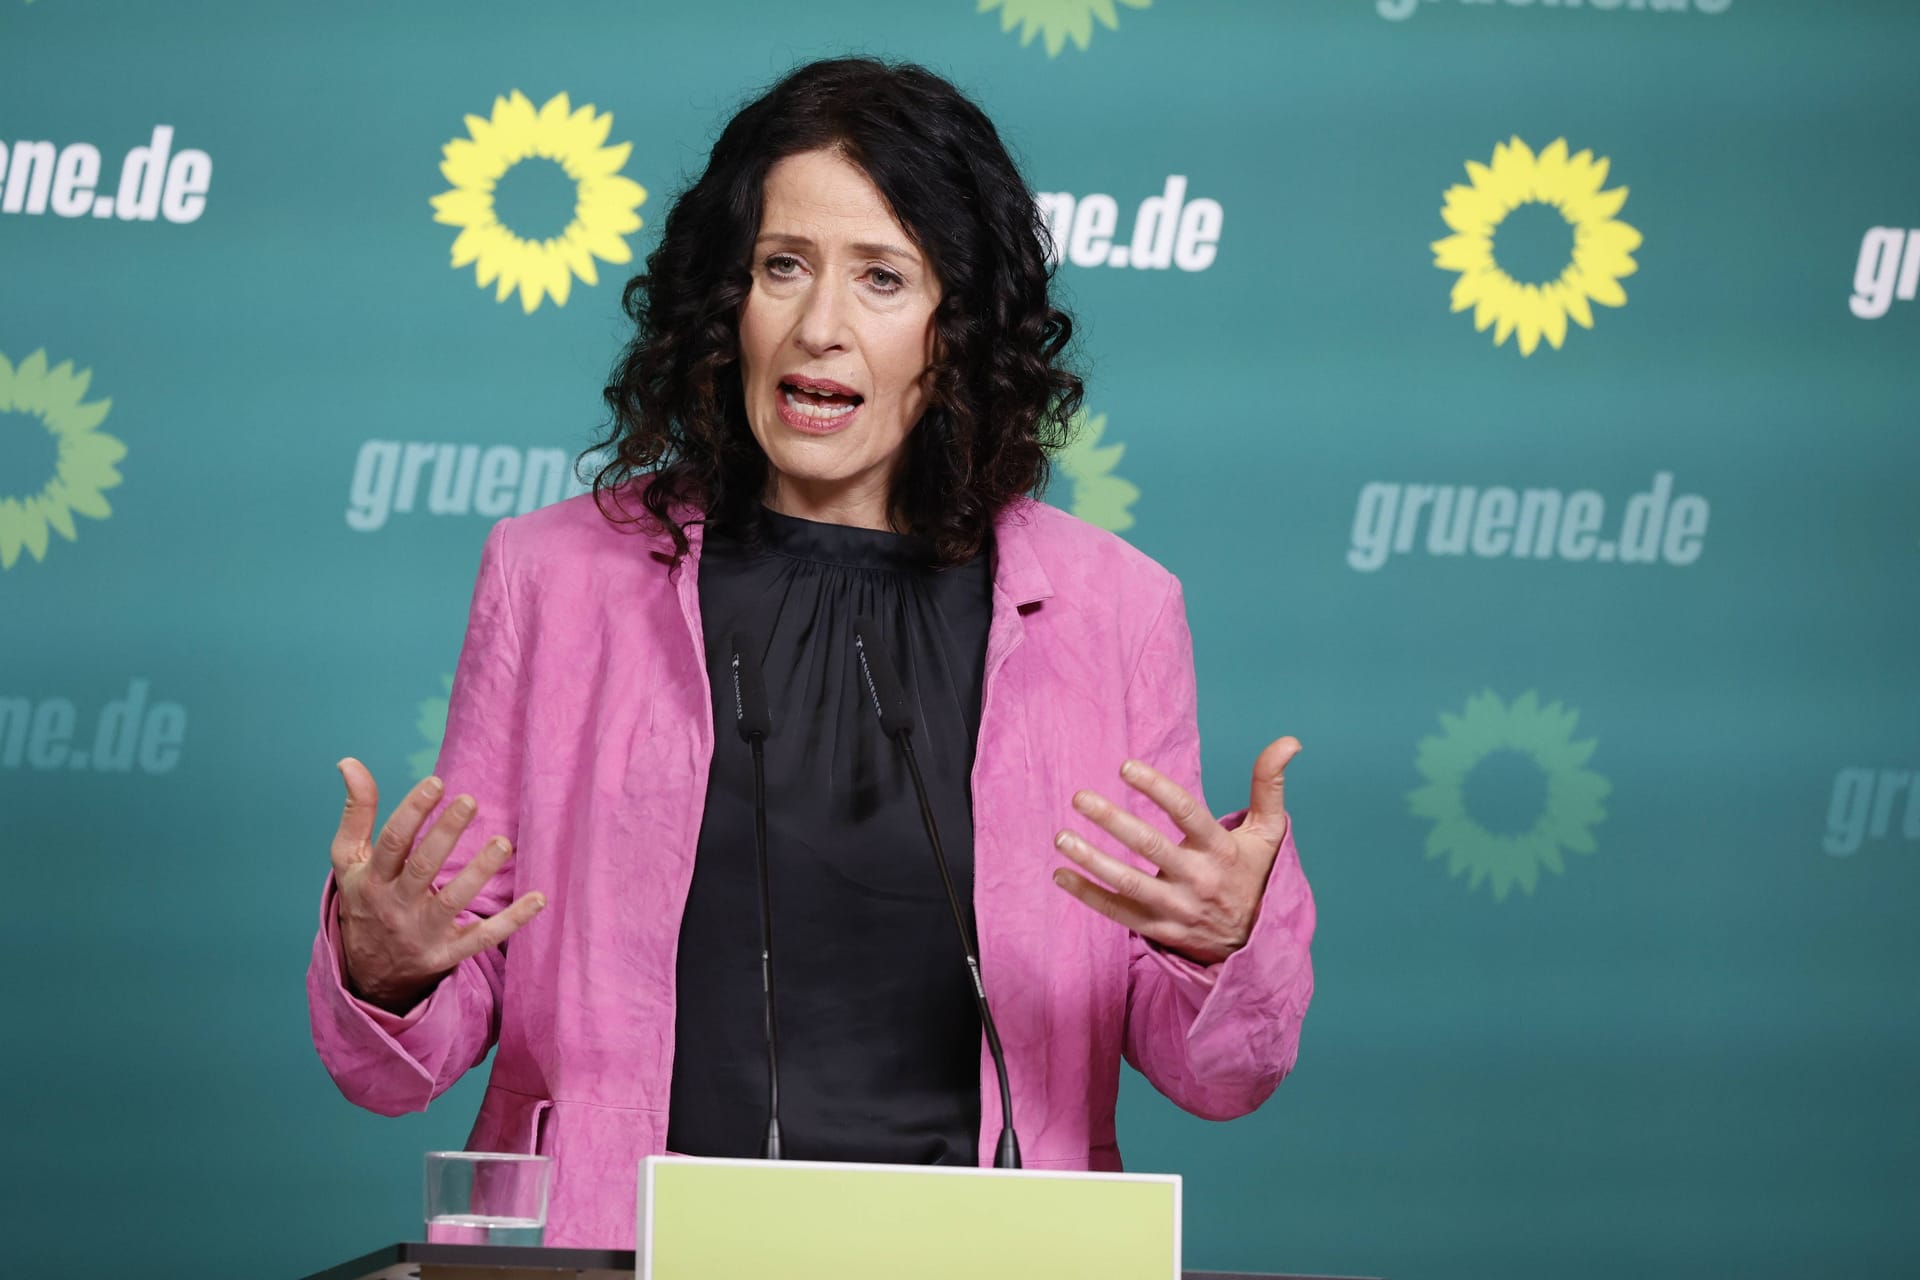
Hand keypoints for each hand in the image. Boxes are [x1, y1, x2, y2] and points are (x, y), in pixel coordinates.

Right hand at [330, 757, 544, 1012]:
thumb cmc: (365, 900)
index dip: (411, 811)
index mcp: (372, 879)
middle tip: (470, 801)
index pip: (392, 843)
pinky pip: (482, 938)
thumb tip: (350, 762)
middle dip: (445, 835)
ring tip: (502, 844)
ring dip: (478, 873)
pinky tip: (538, 898)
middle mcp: (396, 906)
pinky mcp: (448, 954)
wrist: (367, 974)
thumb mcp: (349, 861)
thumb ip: (357, 812)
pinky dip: (512, 921)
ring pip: (452, 902)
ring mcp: (423, 932)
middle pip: (422, 868)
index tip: (436, 782)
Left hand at [1051, 736, 1299, 966]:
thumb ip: (1270, 785)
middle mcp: (1197, 879)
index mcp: (1220, 850)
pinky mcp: (1159, 930)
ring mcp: (1176, 908)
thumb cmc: (1254, 876)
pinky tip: (1060, 875)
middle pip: (1150, 847)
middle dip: (1112, 821)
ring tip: (1061, 837)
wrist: (1253, 945)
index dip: (1156, 789)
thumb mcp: (1269, 833)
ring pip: (1129, 883)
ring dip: (1091, 860)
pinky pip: (1118, 913)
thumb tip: (1289, 741)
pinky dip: (1087, 895)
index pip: (1186, 813)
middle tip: (1079, 797)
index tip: (1124, 767)